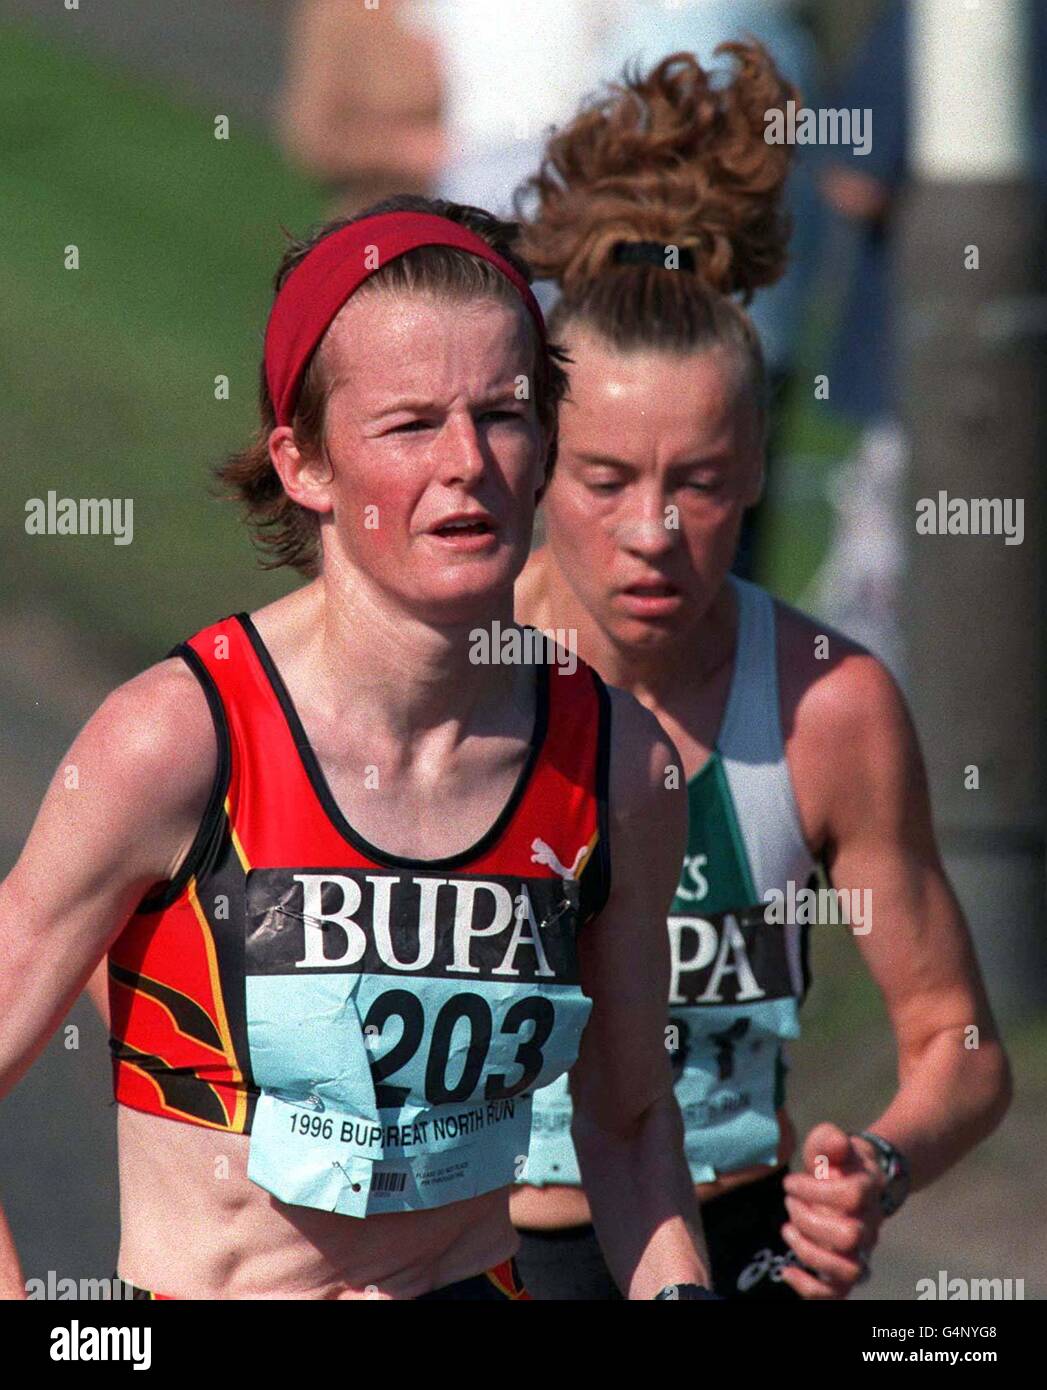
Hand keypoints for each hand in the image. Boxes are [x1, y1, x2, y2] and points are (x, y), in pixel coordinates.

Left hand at [778, 1122, 884, 1299]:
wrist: (852, 1181)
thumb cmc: (836, 1162)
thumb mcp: (830, 1142)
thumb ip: (830, 1139)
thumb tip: (835, 1143)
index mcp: (868, 1189)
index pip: (851, 1195)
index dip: (816, 1191)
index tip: (791, 1182)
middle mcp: (870, 1224)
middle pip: (850, 1236)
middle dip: (810, 1221)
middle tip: (790, 1203)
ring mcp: (861, 1250)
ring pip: (848, 1270)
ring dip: (809, 1252)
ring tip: (787, 1230)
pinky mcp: (847, 1267)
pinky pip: (837, 1293)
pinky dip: (810, 1289)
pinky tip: (786, 1271)